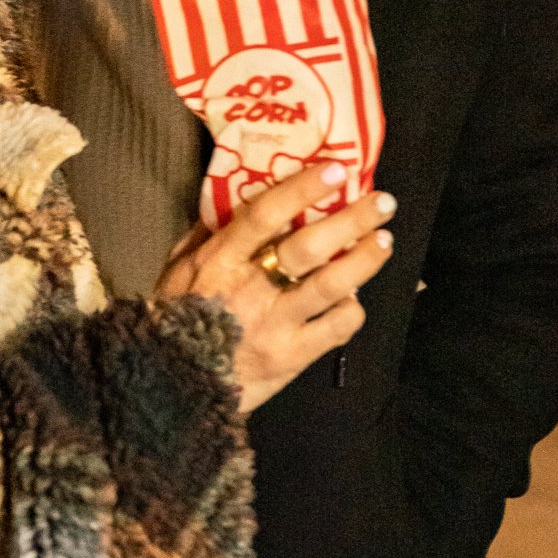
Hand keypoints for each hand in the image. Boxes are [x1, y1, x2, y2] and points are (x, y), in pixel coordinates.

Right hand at [155, 165, 395, 414]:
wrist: (173, 387)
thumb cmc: (173, 319)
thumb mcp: (176, 269)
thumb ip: (205, 235)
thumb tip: (234, 198)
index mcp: (219, 260)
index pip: (264, 215)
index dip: (302, 189)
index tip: (335, 170)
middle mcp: (250, 288)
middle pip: (309, 247)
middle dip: (352, 220)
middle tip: (383, 202)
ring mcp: (274, 325)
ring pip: (331, 286)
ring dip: (364, 260)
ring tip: (385, 241)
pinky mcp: (291, 358)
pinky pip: (336, 329)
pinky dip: (352, 310)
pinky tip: (355, 298)